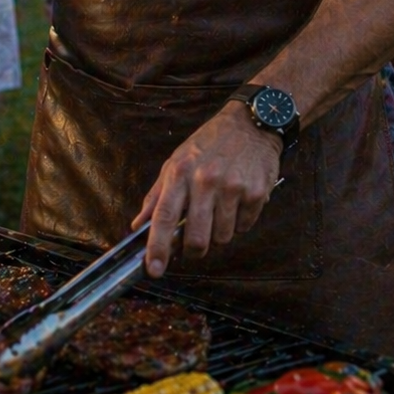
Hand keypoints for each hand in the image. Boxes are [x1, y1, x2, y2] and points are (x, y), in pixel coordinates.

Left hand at [131, 104, 282, 277]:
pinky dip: (240, 222)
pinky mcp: (256, 192)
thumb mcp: (177, 160)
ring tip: (221, 209)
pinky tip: (238, 201)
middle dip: (194, 249)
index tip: (154, 270)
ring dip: (220, 233)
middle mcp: (206, 180)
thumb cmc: (209, 143)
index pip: (163, 217)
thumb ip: (157, 196)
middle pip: (196, 239)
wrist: (251, 122)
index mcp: (181, 173)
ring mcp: (233, 187)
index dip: (157, 248)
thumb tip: (137, 226)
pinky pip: (244, 227)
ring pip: (222, 238)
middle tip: (196, 242)